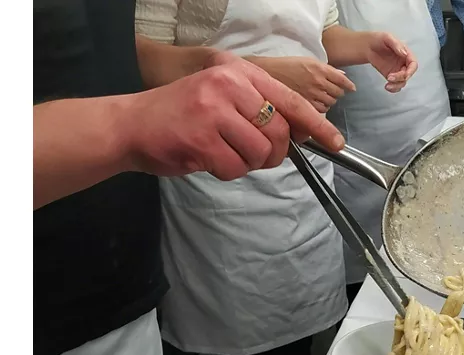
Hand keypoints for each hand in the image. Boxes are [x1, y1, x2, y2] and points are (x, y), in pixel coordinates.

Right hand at [125, 54, 344, 180]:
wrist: (129, 125)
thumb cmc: (181, 115)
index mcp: (238, 72)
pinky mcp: (202, 139)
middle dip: (273, 153)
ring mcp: (214, 111)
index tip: (335, 141)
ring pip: (260, 153)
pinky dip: (225, 172)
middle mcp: (228, 85)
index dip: (317, 124)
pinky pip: (235, 169)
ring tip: (221, 151)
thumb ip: (258, 109)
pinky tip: (205, 158)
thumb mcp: (222, 97)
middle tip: (252, 154)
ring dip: (246, 163)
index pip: (290, 100)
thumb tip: (301, 133)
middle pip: (279, 132)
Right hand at [246, 56, 355, 112]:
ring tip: (320, 98)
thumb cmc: (286, 66)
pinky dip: (321, 109)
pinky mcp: (305, 105)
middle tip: (330, 92)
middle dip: (337, 93)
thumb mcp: (308, 61)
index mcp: (320, 68)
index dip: (348, 85)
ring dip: (329, 101)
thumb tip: (342, 75)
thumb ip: (327, 69)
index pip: (342, 80)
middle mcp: (318, 82)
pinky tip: (315, 104)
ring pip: (331, 103)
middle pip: (338, 93)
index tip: (351, 88)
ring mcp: (312, 94)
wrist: (268, 74)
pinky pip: (321, 111)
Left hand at [364, 32, 417, 92]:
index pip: (413, 64)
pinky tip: (387, 87)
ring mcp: (397, 71)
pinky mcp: (390, 76)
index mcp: (406, 54)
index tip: (405, 75)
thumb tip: (404, 53)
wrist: (367, 45)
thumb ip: (396, 45)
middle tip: (389, 77)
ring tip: (387, 85)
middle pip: (407, 75)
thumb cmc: (378, 39)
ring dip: (396, 85)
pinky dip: (393, 89)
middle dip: (400, 78)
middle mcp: (403, 63)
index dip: (411, 71)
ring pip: (402, 82)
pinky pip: (395, 85)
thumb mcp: (387, 38)